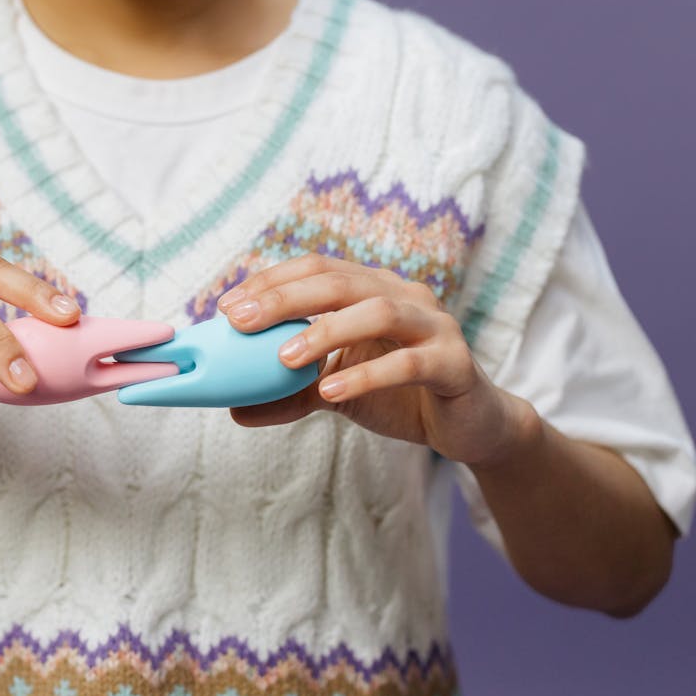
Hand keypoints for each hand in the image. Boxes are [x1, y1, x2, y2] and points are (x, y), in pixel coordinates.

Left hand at [216, 254, 533, 465]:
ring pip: (378, 312)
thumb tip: (233, 410)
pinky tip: (332, 392)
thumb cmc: (399, 396)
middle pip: (340, 281)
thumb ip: (289, 395)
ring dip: (326, 331)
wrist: (469, 427)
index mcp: (373, 289)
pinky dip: (367, 375)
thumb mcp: (336, 392)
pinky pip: (410, 362)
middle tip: (240, 322)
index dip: (270, 281)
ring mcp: (435, 325)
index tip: (226, 307)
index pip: (316, 268)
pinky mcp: (455, 363)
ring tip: (283, 359)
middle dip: (284, 298)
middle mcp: (405, 296)